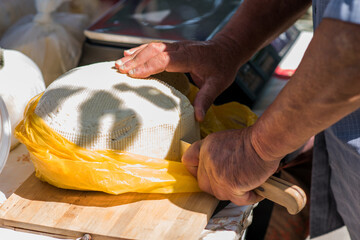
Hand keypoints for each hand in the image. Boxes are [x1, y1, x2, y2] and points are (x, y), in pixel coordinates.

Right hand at [115, 40, 240, 121]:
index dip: (148, 66)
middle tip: (119, 70)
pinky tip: (129, 53)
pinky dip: (140, 50)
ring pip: (151, 47)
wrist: (227, 49)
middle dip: (136, 61)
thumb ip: (206, 99)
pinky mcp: (173, 47)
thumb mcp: (218, 84)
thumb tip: (198, 117)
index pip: (165, 60)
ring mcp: (176, 46)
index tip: (133, 74)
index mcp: (190, 57)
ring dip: (135, 55)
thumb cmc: (222, 67)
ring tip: (118, 64)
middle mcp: (180, 48)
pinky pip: (154, 47)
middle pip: (154, 52)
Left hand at [182, 127, 280, 205]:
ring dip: (233, 193)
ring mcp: (217, 174)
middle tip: (233, 183)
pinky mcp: (230, 185)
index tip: (207, 173)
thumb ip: (215, 153)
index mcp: (206, 147)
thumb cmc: (252, 140)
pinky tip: (256, 191)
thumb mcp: (225, 140)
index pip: (188, 161)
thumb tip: (217, 169)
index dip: (196, 170)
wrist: (264, 141)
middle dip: (217, 186)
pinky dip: (248, 197)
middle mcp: (208, 160)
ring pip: (219, 194)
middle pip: (203, 183)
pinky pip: (237, 200)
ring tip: (248, 185)